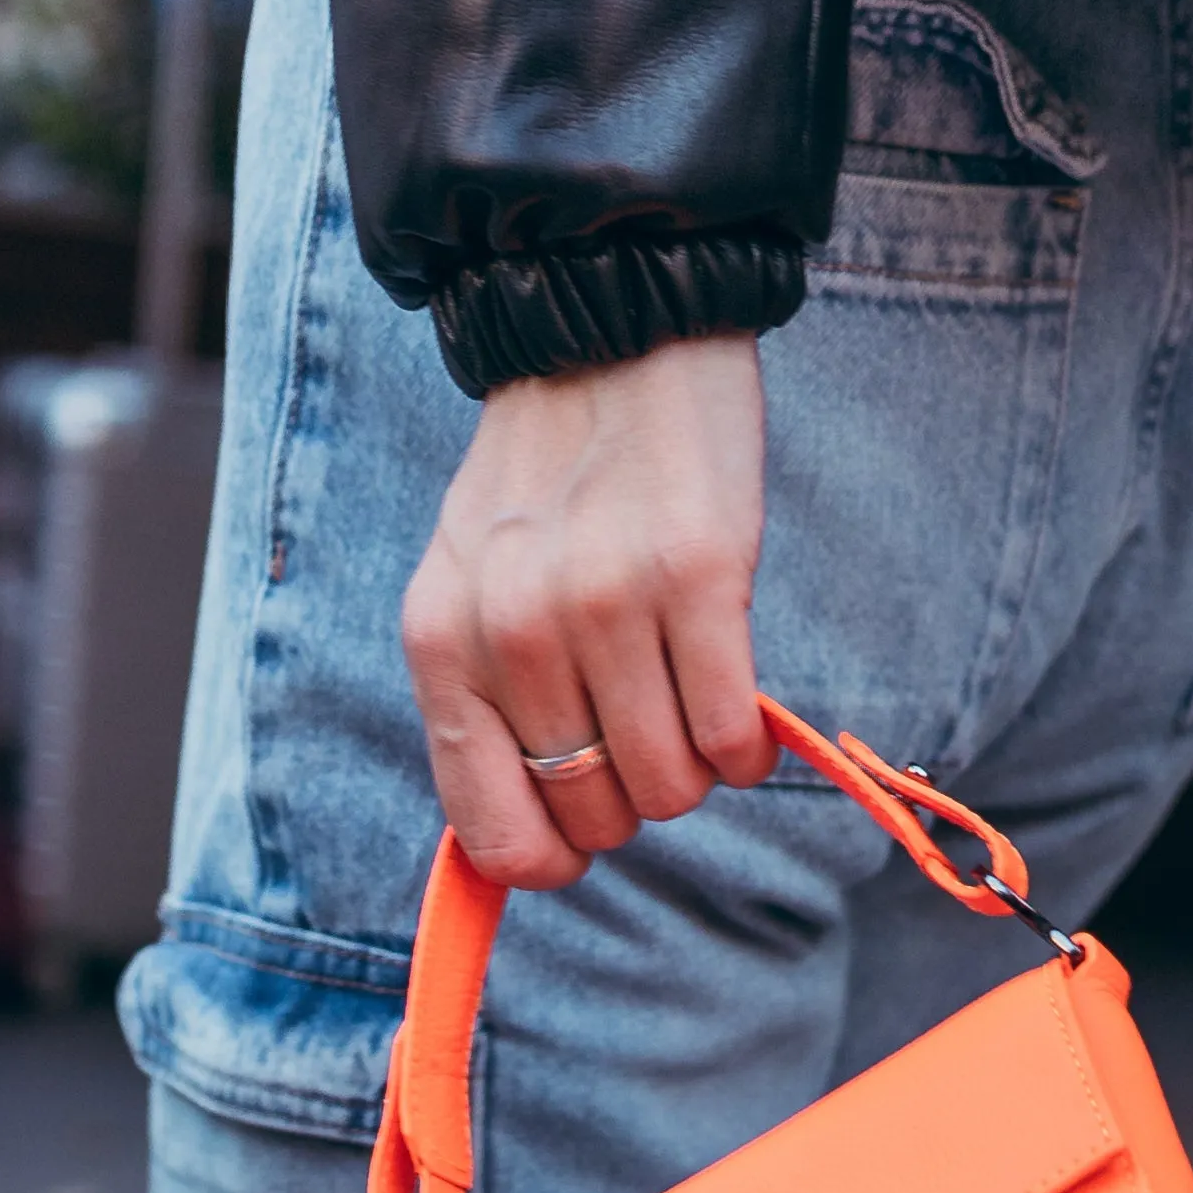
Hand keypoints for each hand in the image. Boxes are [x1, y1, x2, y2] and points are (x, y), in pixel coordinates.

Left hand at [401, 338, 771, 889]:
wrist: (608, 332)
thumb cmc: (545, 484)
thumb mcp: (470, 591)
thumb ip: (480, 707)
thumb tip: (526, 850)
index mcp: (445, 646)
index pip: (496, 835)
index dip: (553, 859)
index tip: (583, 831)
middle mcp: (516, 631)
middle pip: (598, 817)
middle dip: (632, 797)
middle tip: (644, 729)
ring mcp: (607, 603)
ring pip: (672, 789)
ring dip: (696, 771)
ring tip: (689, 705)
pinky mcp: (700, 578)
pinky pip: (731, 737)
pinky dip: (747, 748)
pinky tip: (741, 713)